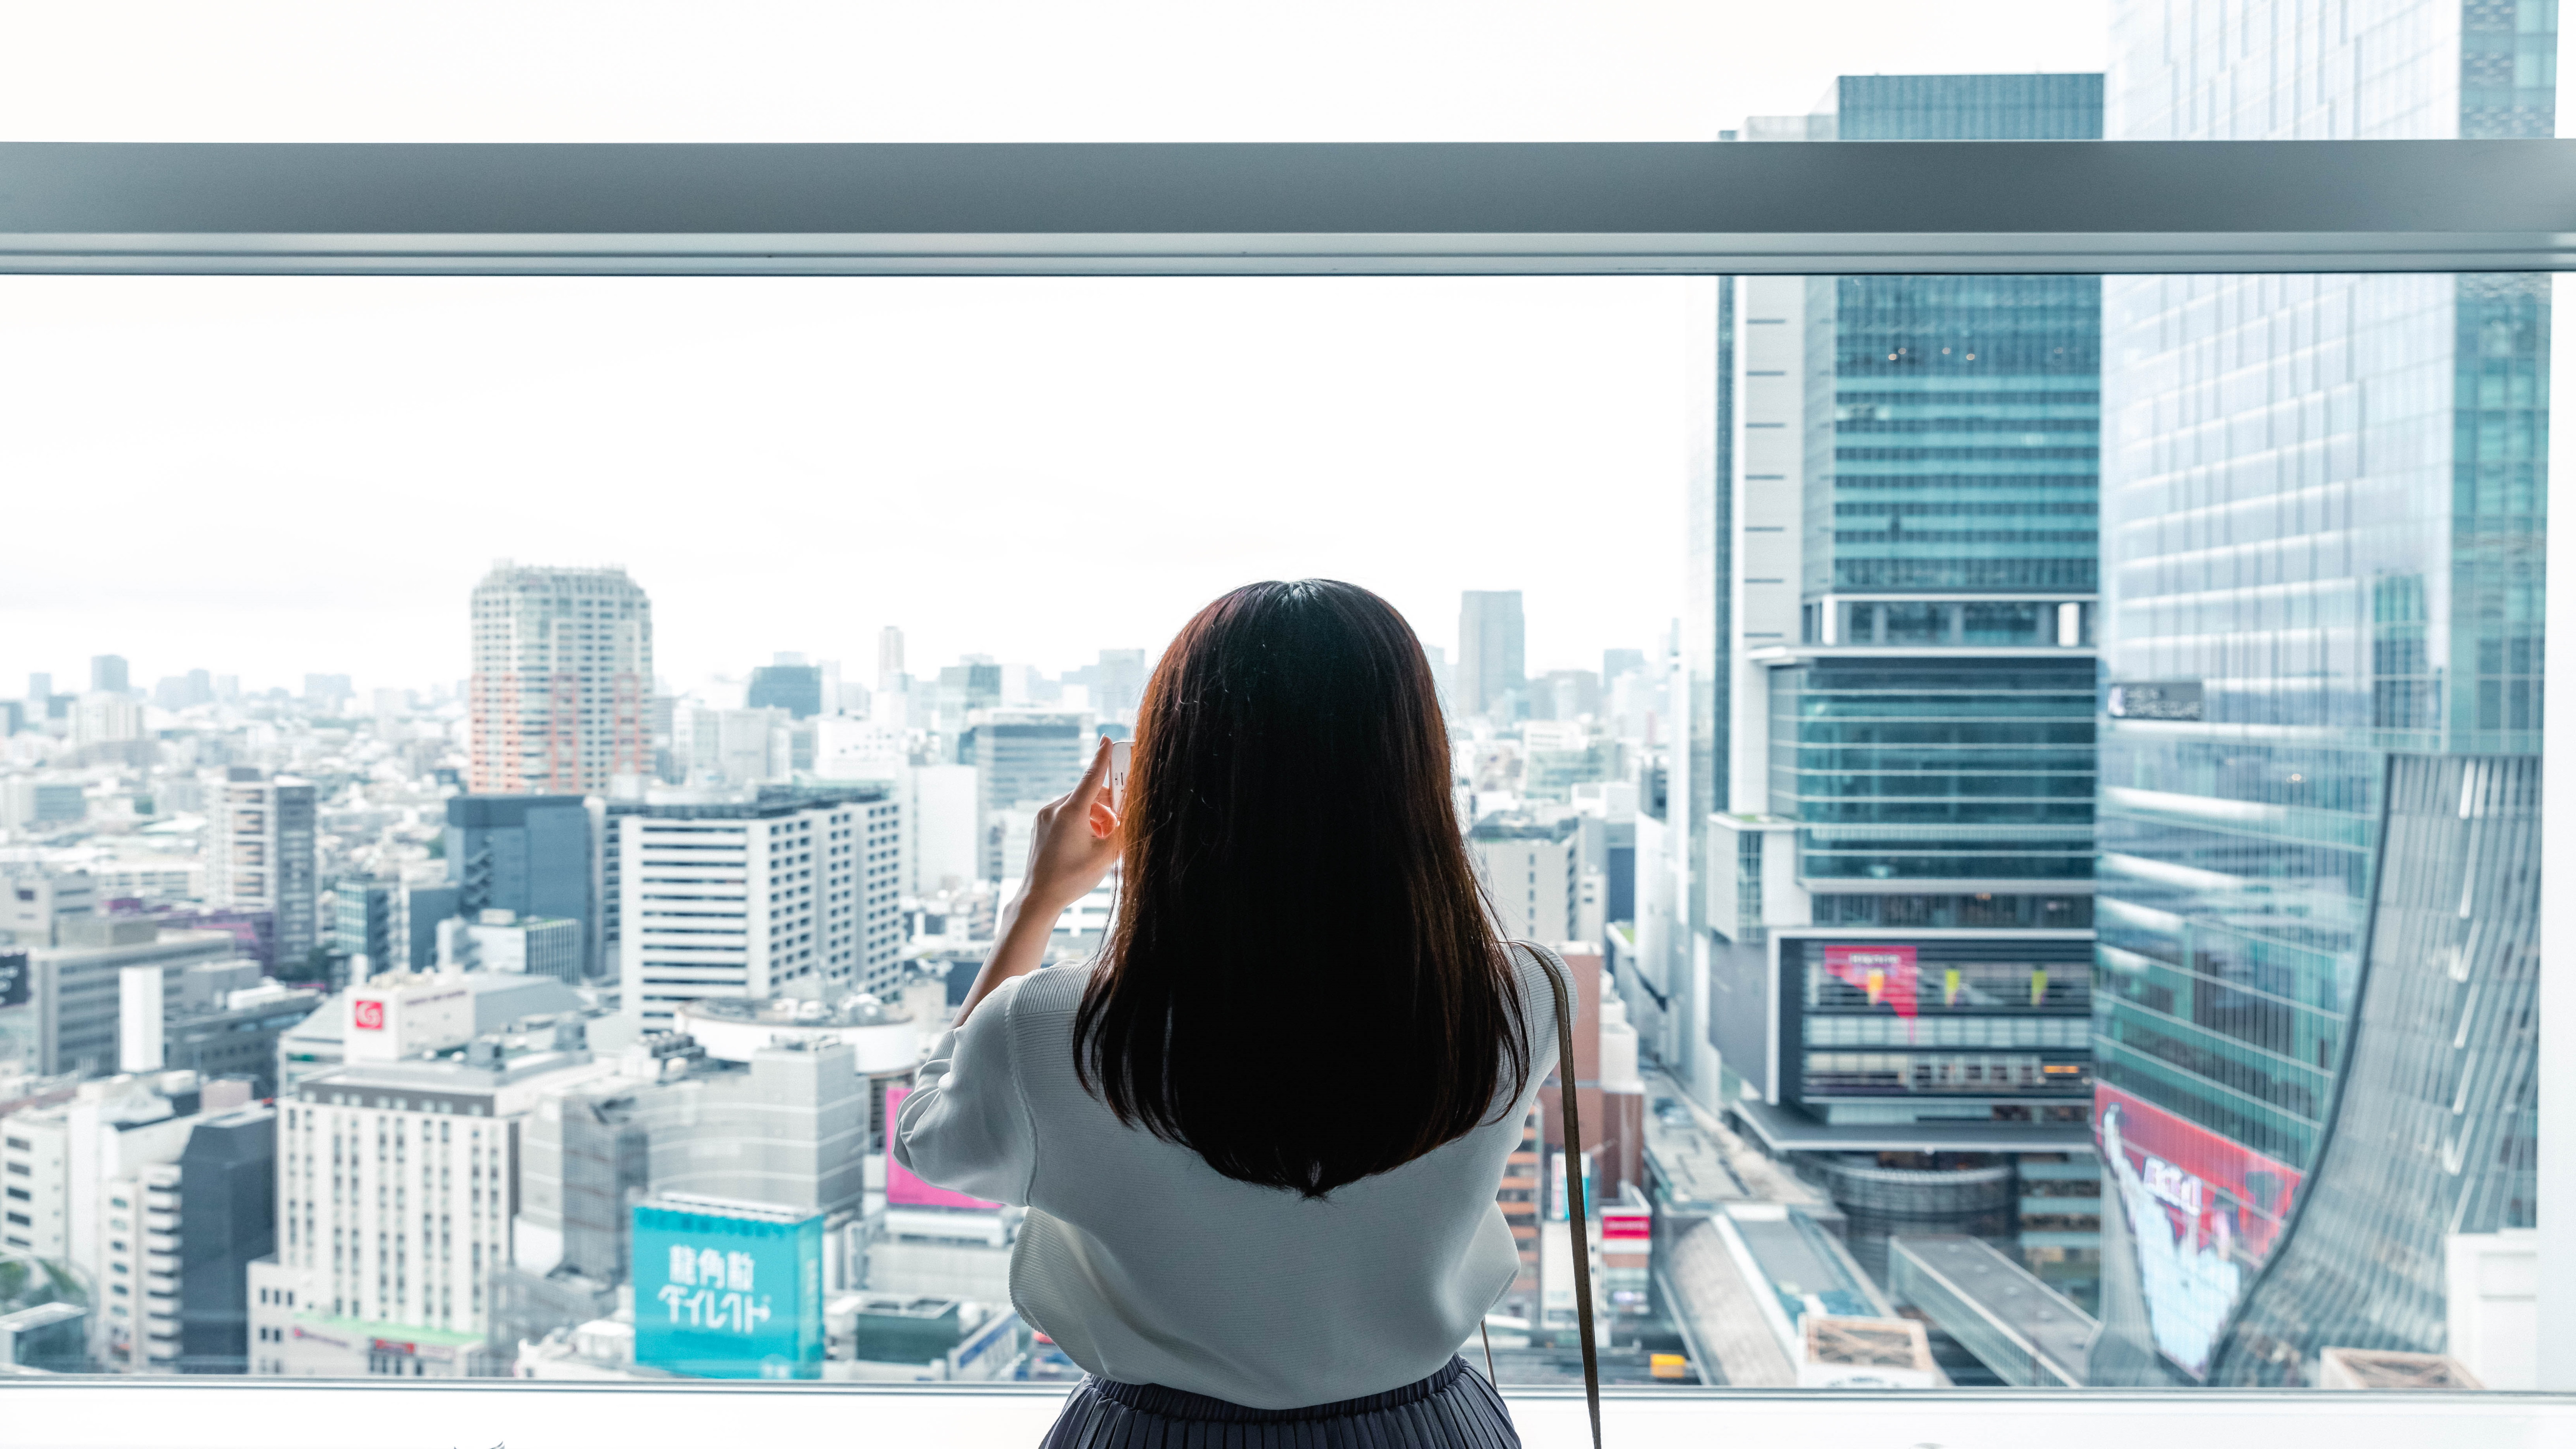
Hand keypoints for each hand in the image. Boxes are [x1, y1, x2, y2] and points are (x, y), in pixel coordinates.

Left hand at [1015, 734, 1121, 913]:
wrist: (1038, 898)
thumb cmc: (1072, 878)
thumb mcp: (1106, 856)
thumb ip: (1123, 831)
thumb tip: (1134, 816)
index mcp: (1071, 812)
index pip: (1092, 776)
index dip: (1103, 757)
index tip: (1107, 738)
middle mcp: (1054, 809)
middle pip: (1090, 795)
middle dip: (1109, 806)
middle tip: (1122, 823)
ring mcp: (1044, 816)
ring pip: (1079, 806)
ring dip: (1097, 817)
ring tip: (1105, 840)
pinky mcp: (1040, 825)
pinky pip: (1067, 815)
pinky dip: (1082, 822)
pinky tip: (1089, 842)